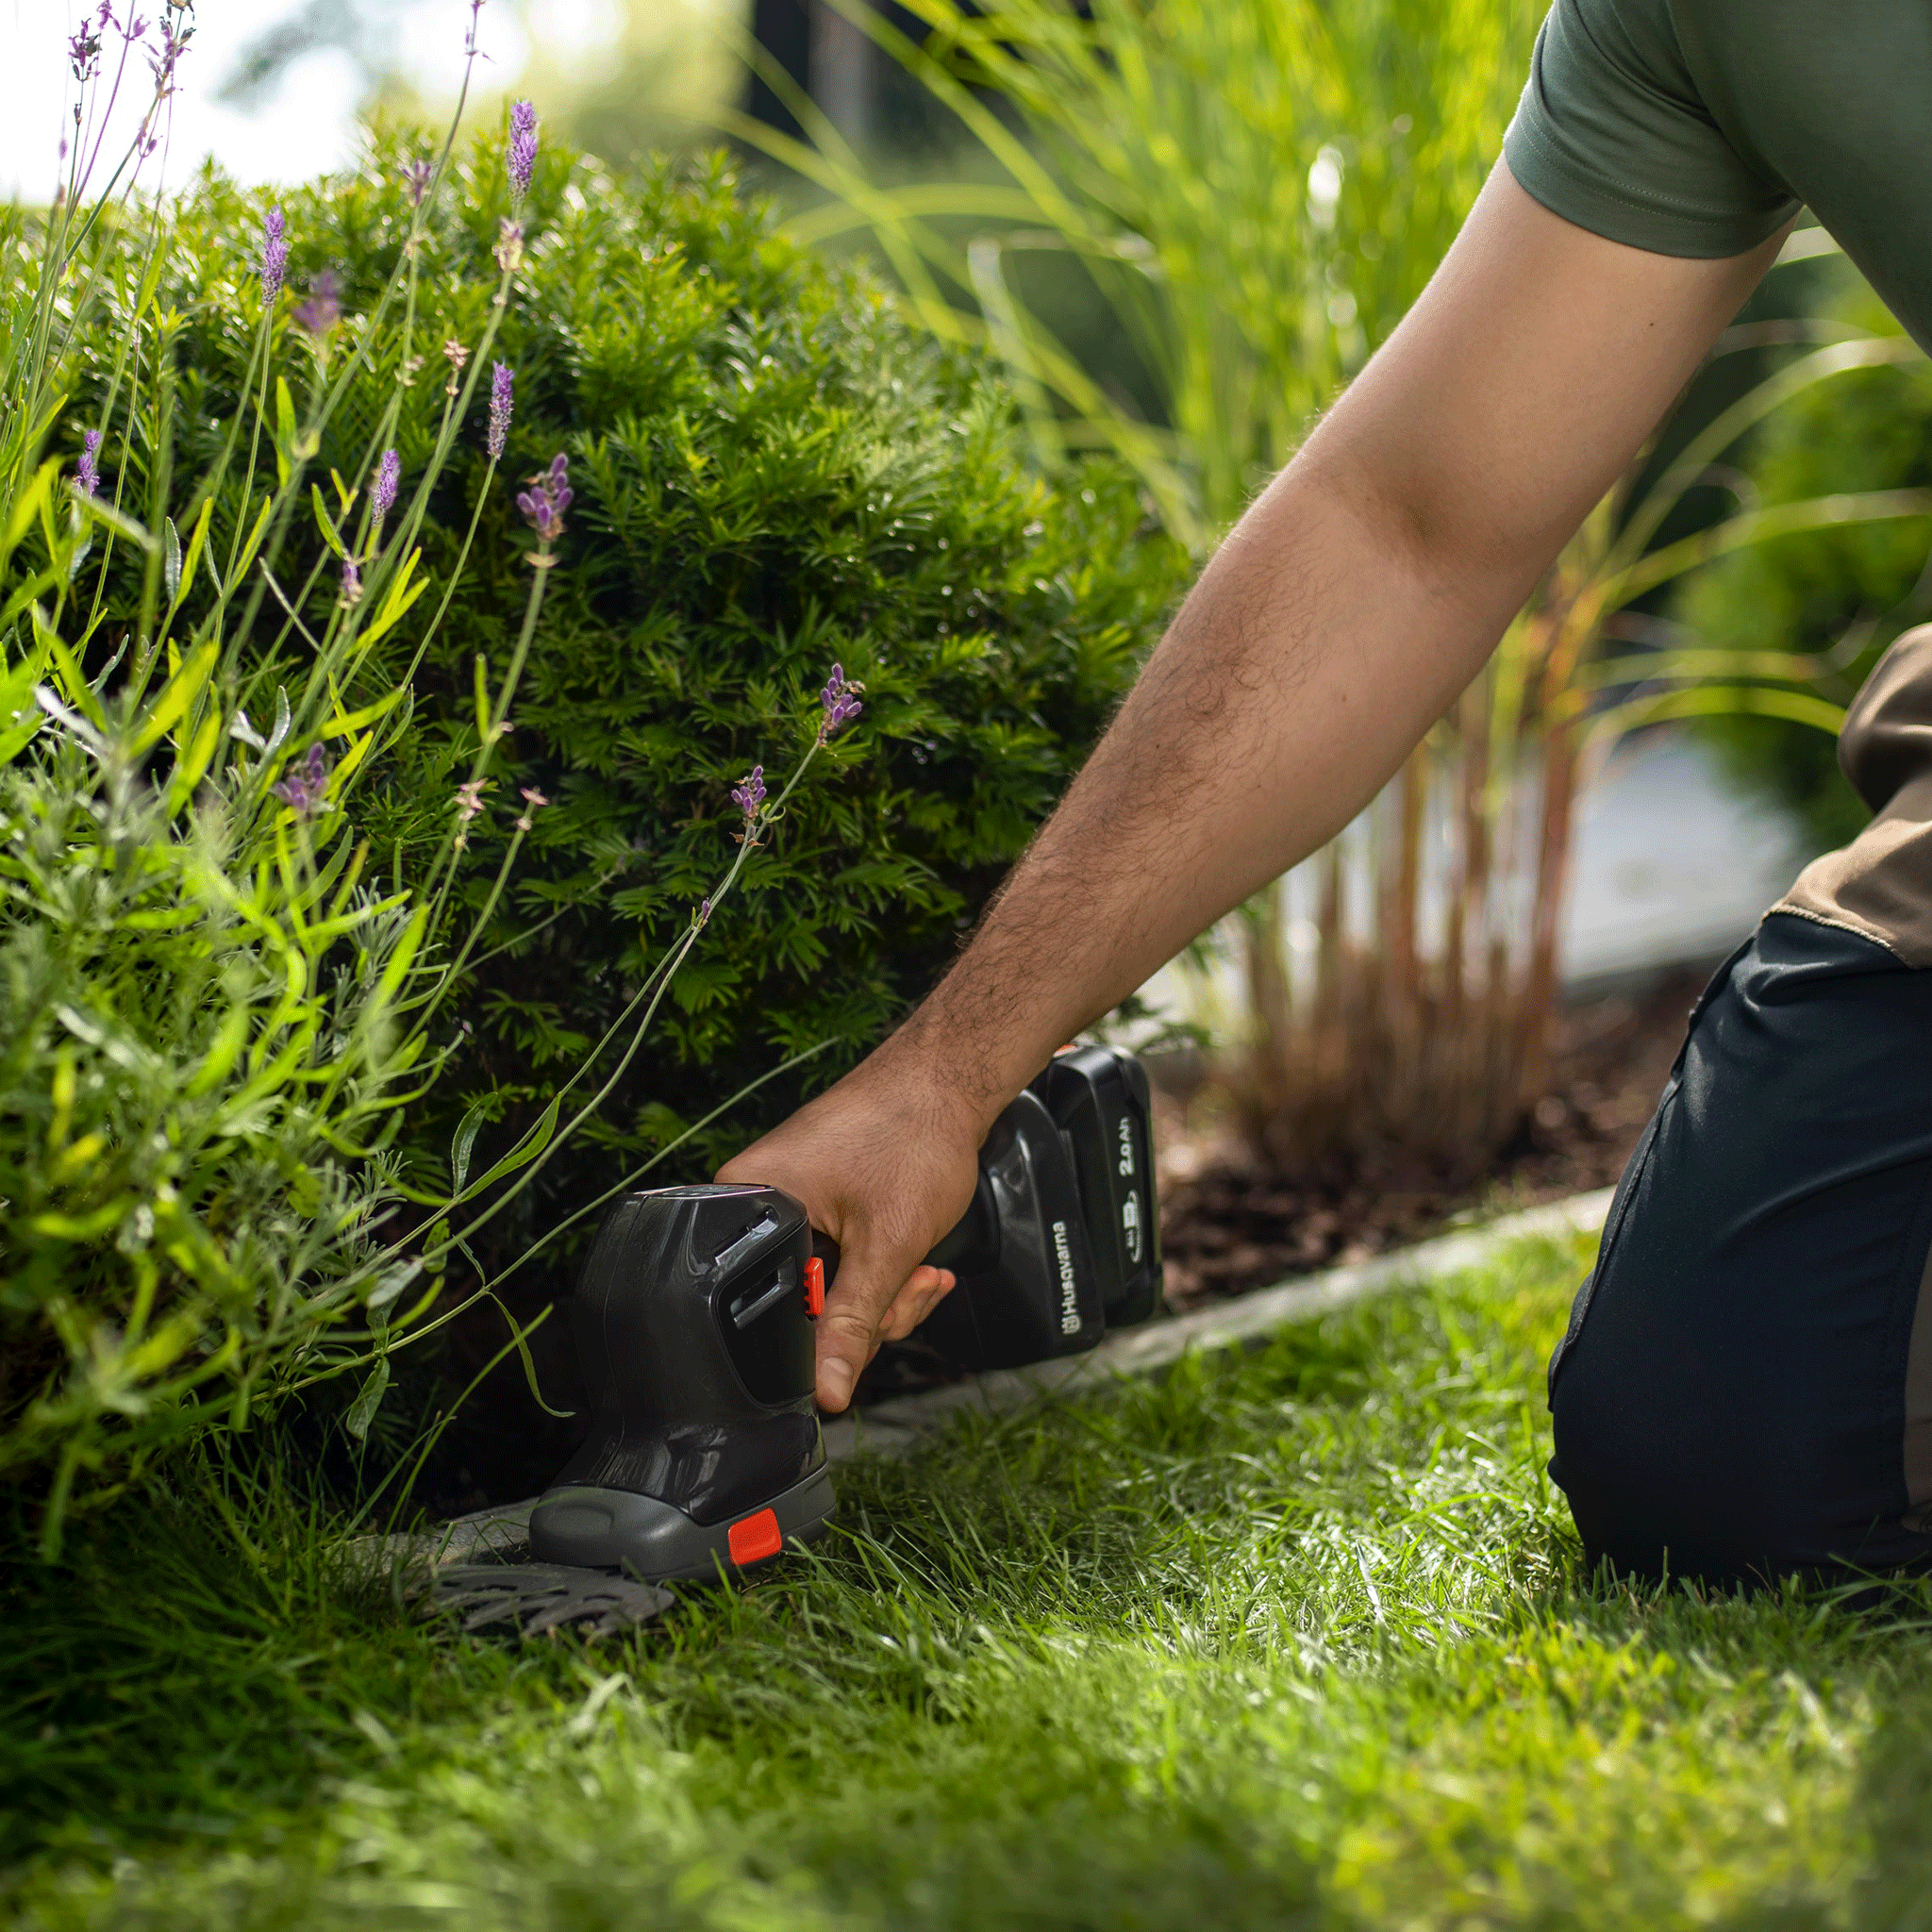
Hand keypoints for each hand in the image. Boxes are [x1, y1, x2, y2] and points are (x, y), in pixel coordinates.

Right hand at [716, 1049, 986, 1410]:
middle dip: (872, 1309)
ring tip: (924, 1266)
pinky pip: (842, 1261)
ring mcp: (792, 1202)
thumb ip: (853, 1324)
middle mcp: (759, 1202)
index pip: (766, 1310)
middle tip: (913, 1284)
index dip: (823, 1337)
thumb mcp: (887, 1246)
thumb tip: (826, 1392)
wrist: (948, 1079)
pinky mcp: (820, 1202)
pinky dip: (884, 1268)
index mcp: (749, 1205)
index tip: (876, 1327)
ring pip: (832, 1289)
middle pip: (802, 1305)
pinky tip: (919, 1259)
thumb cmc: (913, 1135)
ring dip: (887, 1292)